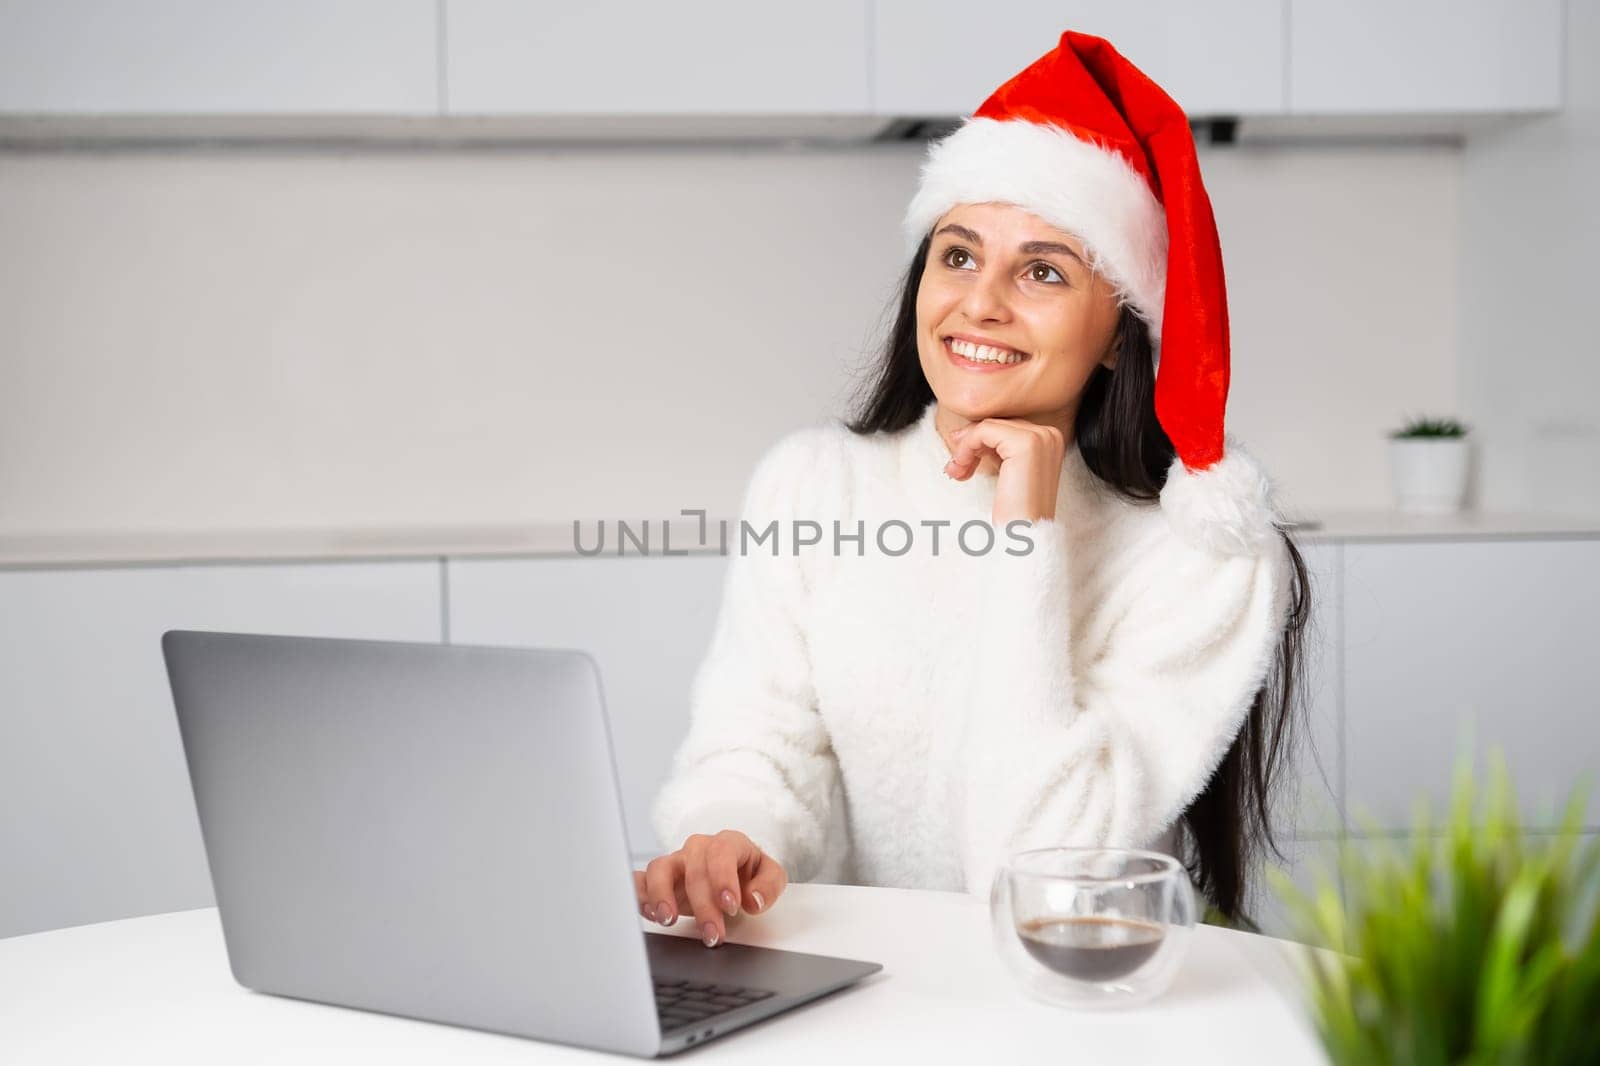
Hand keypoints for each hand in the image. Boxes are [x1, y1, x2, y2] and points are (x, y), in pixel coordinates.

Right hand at [634, 830, 788, 947]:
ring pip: (659, 869)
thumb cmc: (748, 872)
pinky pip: (640, 879)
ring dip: (661, 895)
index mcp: (728, 843)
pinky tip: (649, 912)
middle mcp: (698, 849)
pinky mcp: (659, 877)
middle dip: (703, 906)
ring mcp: (676, 861)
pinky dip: (639, 894)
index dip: (723, 878)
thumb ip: (768, 886)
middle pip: (694, 870)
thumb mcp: (770, 876)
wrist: (732, 873)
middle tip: (712, 934)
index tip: (730, 905)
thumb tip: (754, 900)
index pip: (721, 852)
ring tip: (669, 919)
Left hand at [944, 417, 1066, 524]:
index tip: (961, 464)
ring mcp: (1041, 437)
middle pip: (997, 424)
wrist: (1024, 539)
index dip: (979, 442)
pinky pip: (984, 431)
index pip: (1005, 427)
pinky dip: (966, 448)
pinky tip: (961, 469)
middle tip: (955, 469)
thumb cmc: (1015, 514)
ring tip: (956, 471)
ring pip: (987, 425)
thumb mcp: (1007, 474)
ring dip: (965, 448)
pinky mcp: (1026, 444)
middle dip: (970, 445)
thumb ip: (995, 450)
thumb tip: (963, 431)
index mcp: (1050, 440)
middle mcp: (1050, 435)